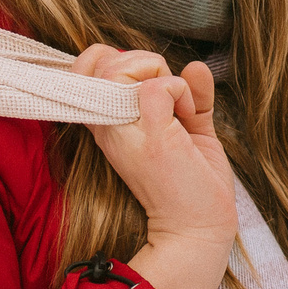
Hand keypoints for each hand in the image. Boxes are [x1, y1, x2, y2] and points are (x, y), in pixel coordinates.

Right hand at [74, 44, 234, 288]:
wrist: (198, 231)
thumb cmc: (194, 187)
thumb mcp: (191, 128)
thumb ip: (190, 95)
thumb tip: (196, 65)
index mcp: (109, 123)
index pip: (89, 65)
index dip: (119, 59)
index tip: (152, 83)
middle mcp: (107, 125)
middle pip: (102, 58)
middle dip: (145, 61)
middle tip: (170, 95)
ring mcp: (124, 130)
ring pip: (123, 66)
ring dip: (163, 76)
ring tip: (180, 110)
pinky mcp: (149, 136)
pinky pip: (157, 86)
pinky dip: (181, 91)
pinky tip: (187, 119)